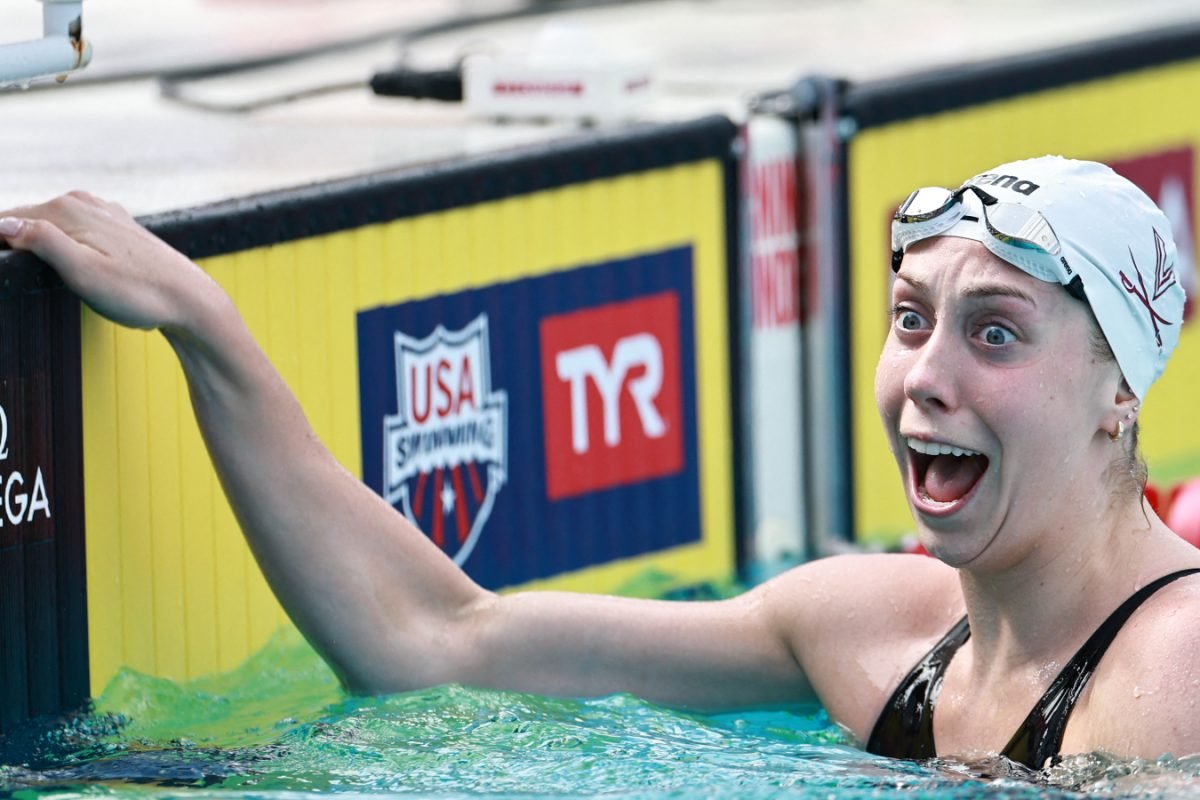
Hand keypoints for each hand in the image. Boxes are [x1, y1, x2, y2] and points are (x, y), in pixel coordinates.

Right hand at [0, 191, 216, 331]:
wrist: (191, 301)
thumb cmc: (139, 292)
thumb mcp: (82, 271)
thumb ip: (41, 241)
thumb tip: (4, 223)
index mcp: (66, 208)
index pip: (6, 219)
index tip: (2, 269)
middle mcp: (83, 201)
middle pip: (26, 220)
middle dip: (13, 244)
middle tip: (16, 275)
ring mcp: (103, 213)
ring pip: (50, 225)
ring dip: (34, 243)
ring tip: (31, 269)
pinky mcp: (117, 229)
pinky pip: (74, 231)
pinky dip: (61, 244)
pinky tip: (64, 263)